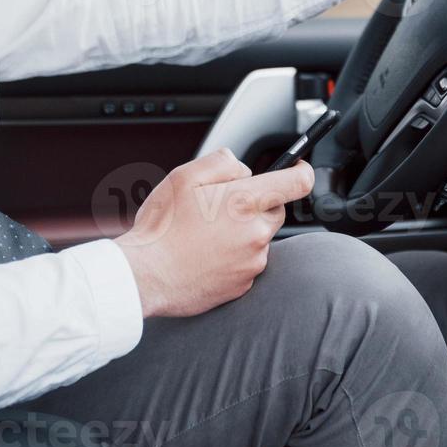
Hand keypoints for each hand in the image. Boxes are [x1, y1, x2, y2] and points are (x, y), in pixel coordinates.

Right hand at [115, 148, 313, 317]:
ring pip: (259, 238)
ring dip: (241, 232)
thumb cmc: (162, 226)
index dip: (301, 171)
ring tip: (204, 235)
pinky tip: (204, 254)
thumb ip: (222, 162)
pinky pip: (247, 262)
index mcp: (245, 202)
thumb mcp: (185, 176)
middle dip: (256, 205)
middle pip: (275, 211)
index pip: (297, 183)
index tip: (297, 168)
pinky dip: (233, 256)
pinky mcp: (243, 285)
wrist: (145, 276)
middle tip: (220, 207)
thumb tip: (243, 168)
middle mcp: (256, 233)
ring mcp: (252, 262)